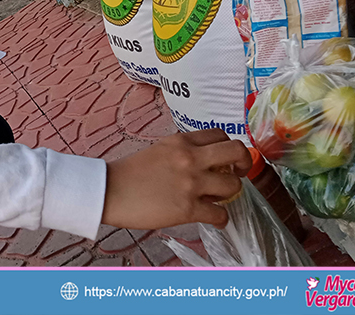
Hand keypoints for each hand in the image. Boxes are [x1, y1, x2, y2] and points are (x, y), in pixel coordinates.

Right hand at [101, 129, 251, 229]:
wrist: (109, 191)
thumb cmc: (129, 172)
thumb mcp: (158, 149)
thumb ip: (182, 151)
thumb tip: (202, 163)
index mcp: (181, 141)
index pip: (220, 135)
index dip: (228, 147)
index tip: (227, 158)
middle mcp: (190, 158)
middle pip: (236, 151)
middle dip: (244, 163)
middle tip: (239, 173)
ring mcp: (191, 184)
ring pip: (233, 185)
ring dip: (230, 193)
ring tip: (218, 198)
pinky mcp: (187, 209)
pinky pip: (220, 215)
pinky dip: (221, 219)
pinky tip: (214, 219)